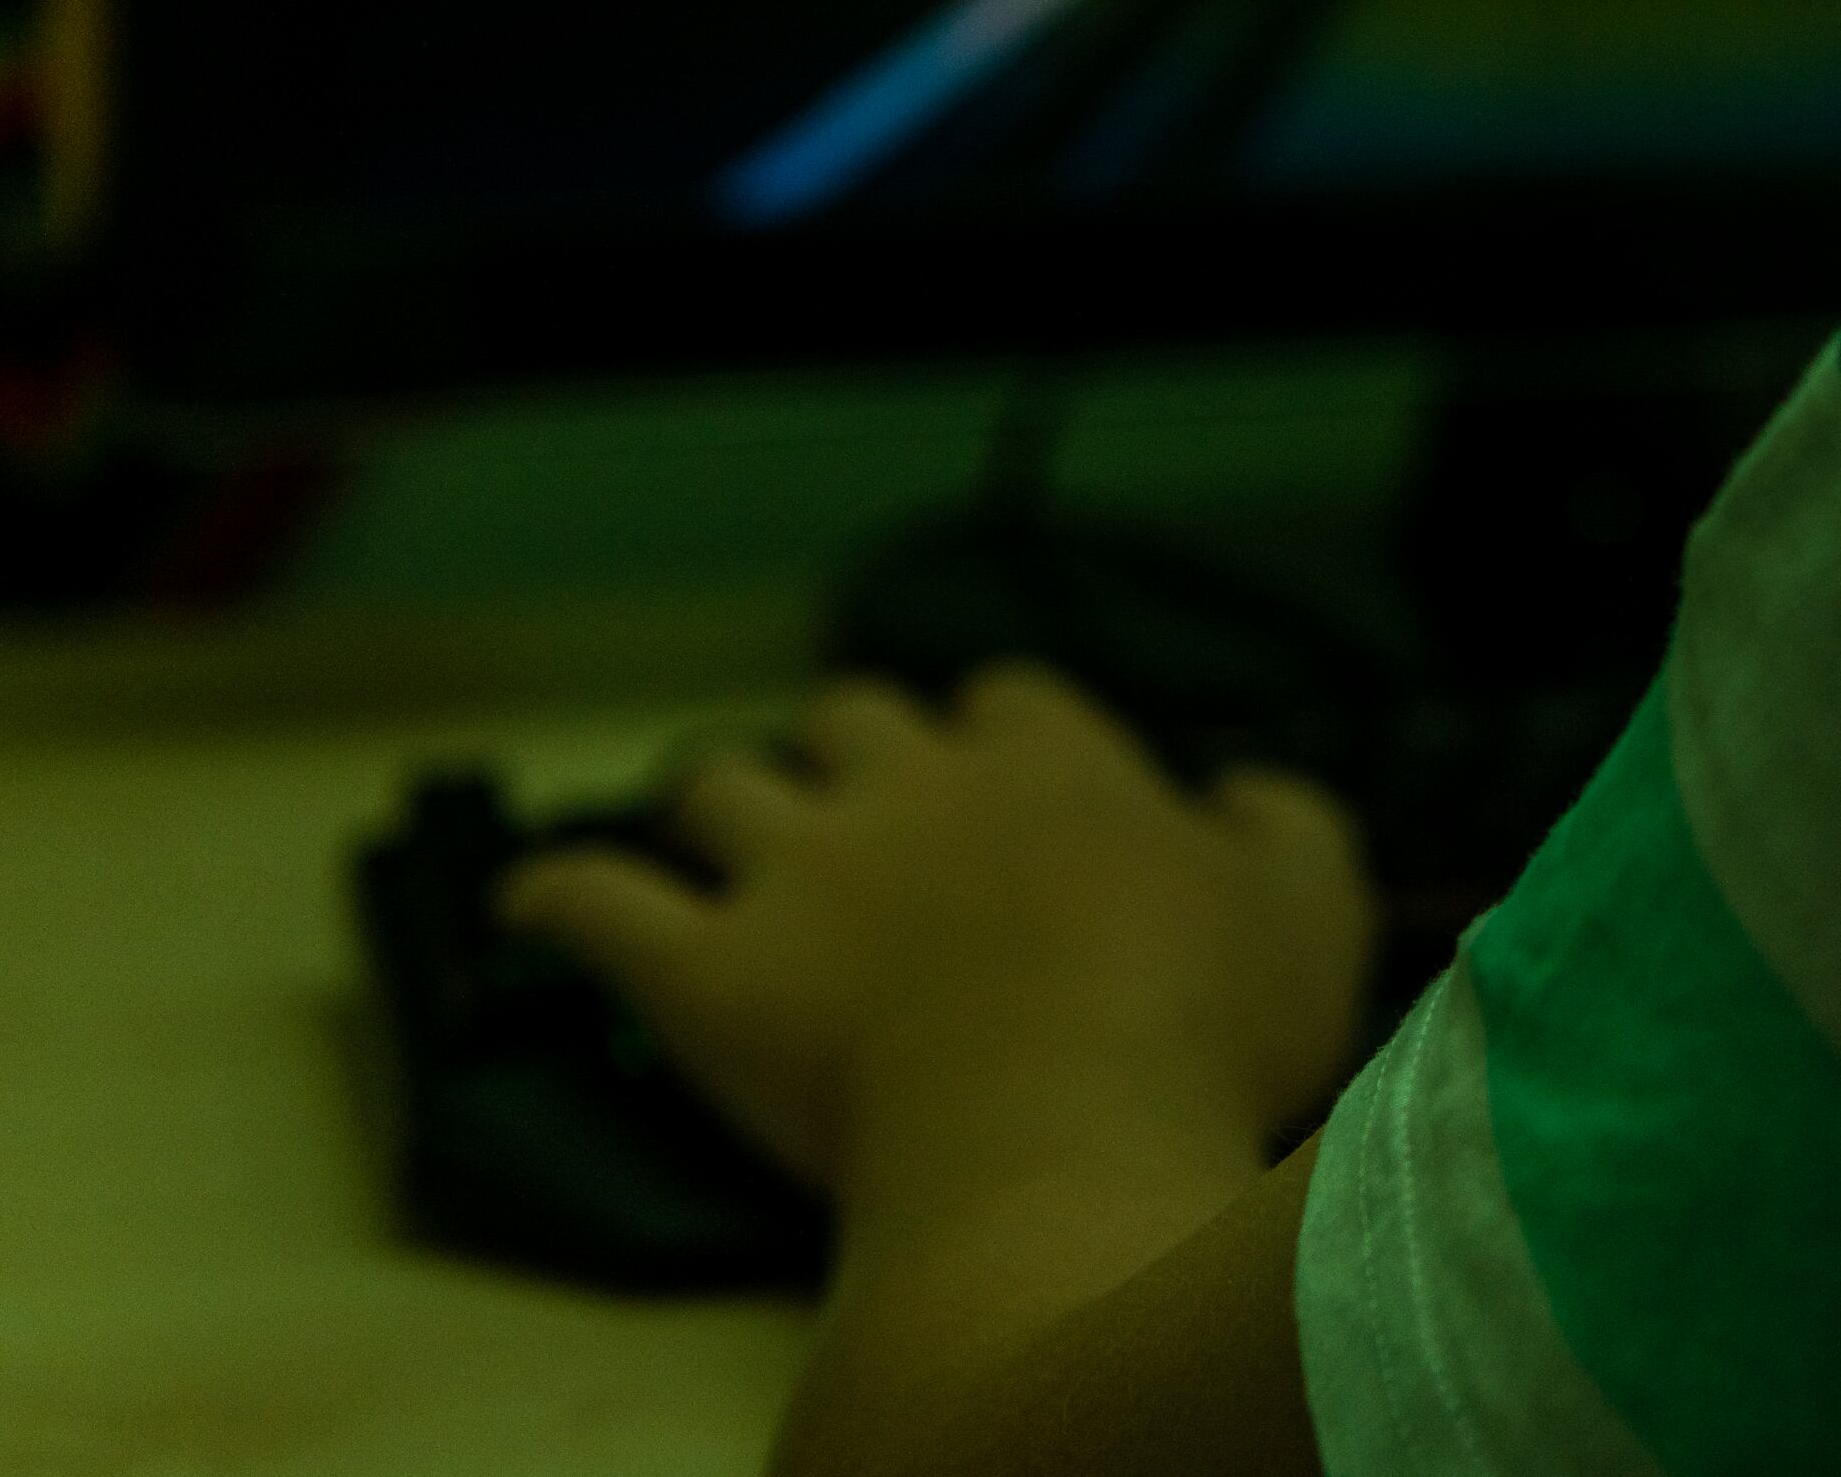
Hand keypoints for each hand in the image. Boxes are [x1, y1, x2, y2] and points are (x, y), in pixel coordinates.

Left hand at [502, 664, 1379, 1207]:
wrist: (1059, 1139)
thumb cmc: (1195, 1034)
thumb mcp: (1308, 913)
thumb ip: (1285, 832)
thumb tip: (1247, 799)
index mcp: (1050, 765)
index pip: (1010, 700)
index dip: (1007, 735)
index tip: (1020, 781)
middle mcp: (911, 790)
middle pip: (850, 717)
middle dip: (849, 748)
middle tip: (863, 801)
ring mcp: (798, 875)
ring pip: (719, 785)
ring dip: (717, 803)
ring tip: (718, 833)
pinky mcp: (706, 972)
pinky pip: (596, 904)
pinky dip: (554, 896)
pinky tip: (532, 901)